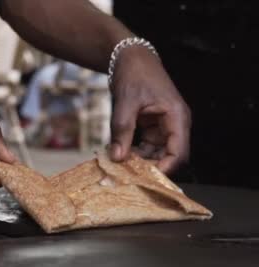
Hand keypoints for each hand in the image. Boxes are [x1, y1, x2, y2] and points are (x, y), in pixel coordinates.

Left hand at [109, 47, 191, 173]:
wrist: (131, 59)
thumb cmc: (134, 75)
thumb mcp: (126, 103)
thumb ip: (122, 130)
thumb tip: (117, 158)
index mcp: (177, 117)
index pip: (178, 151)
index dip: (165, 168)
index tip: (147, 179)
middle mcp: (174, 125)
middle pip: (168, 156)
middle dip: (149, 167)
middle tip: (127, 176)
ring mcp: (163, 127)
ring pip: (155, 154)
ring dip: (139, 161)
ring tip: (119, 167)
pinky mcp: (151, 128)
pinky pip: (146, 147)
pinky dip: (134, 153)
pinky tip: (118, 156)